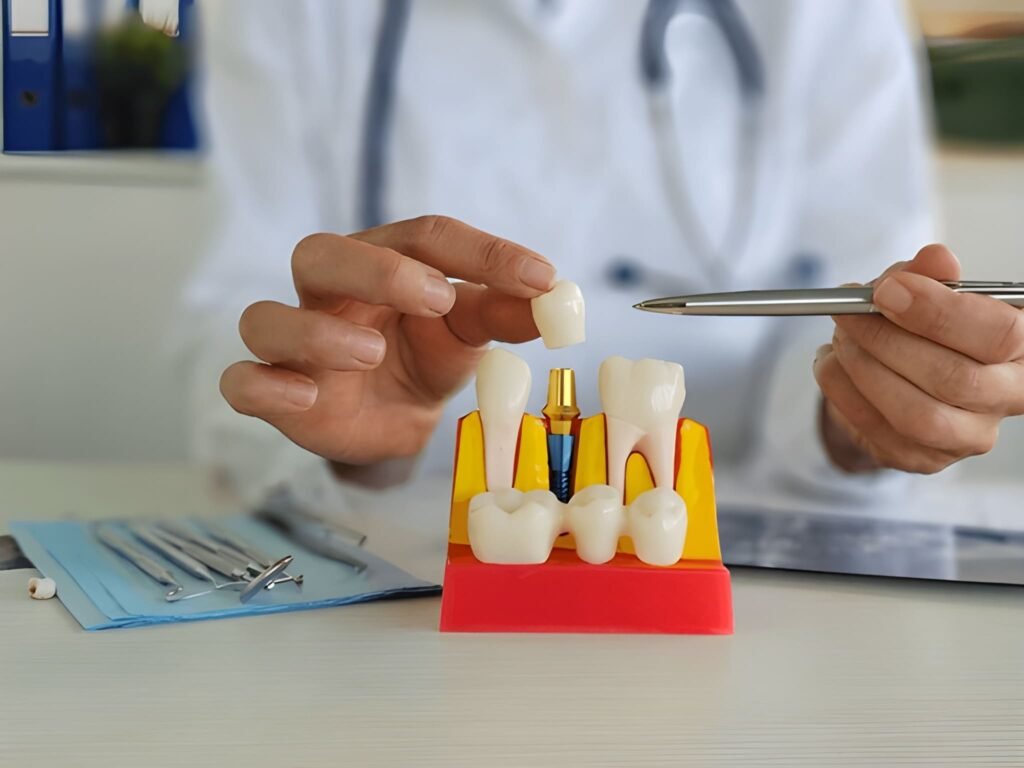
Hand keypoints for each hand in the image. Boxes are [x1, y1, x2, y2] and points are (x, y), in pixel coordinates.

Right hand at [219, 216, 554, 466]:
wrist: (392, 423)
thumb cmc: (425, 358)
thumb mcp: (470, 335)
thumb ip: (504, 313)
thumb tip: (556, 298)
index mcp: (385, 262)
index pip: (424, 237)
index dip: (481, 253)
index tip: (540, 279)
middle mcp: (331, 293)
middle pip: (323, 254)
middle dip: (376, 270)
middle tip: (437, 298)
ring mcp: (296, 343)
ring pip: (268, 317)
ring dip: (317, 332)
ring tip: (371, 352)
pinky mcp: (275, 392)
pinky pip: (242, 381)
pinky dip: (263, 385)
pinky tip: (305, 396)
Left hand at [814, 244, 1023, 473]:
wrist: (895, 374)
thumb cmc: (922, 328)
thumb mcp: (925, 289)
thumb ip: (930, 274)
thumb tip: (935, 259)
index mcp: (1022, 348)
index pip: (1000, 335)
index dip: (939, 312)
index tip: (886, 291)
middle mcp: (1006, 397)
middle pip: (954, 378)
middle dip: (886, 339)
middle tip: (848, 313)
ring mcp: (968, 436)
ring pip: (915, 413)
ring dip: (863, 368)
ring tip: (841, 337)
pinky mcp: (924, 458)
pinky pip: (877, 429)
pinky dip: (842, 390)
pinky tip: (831, 363)